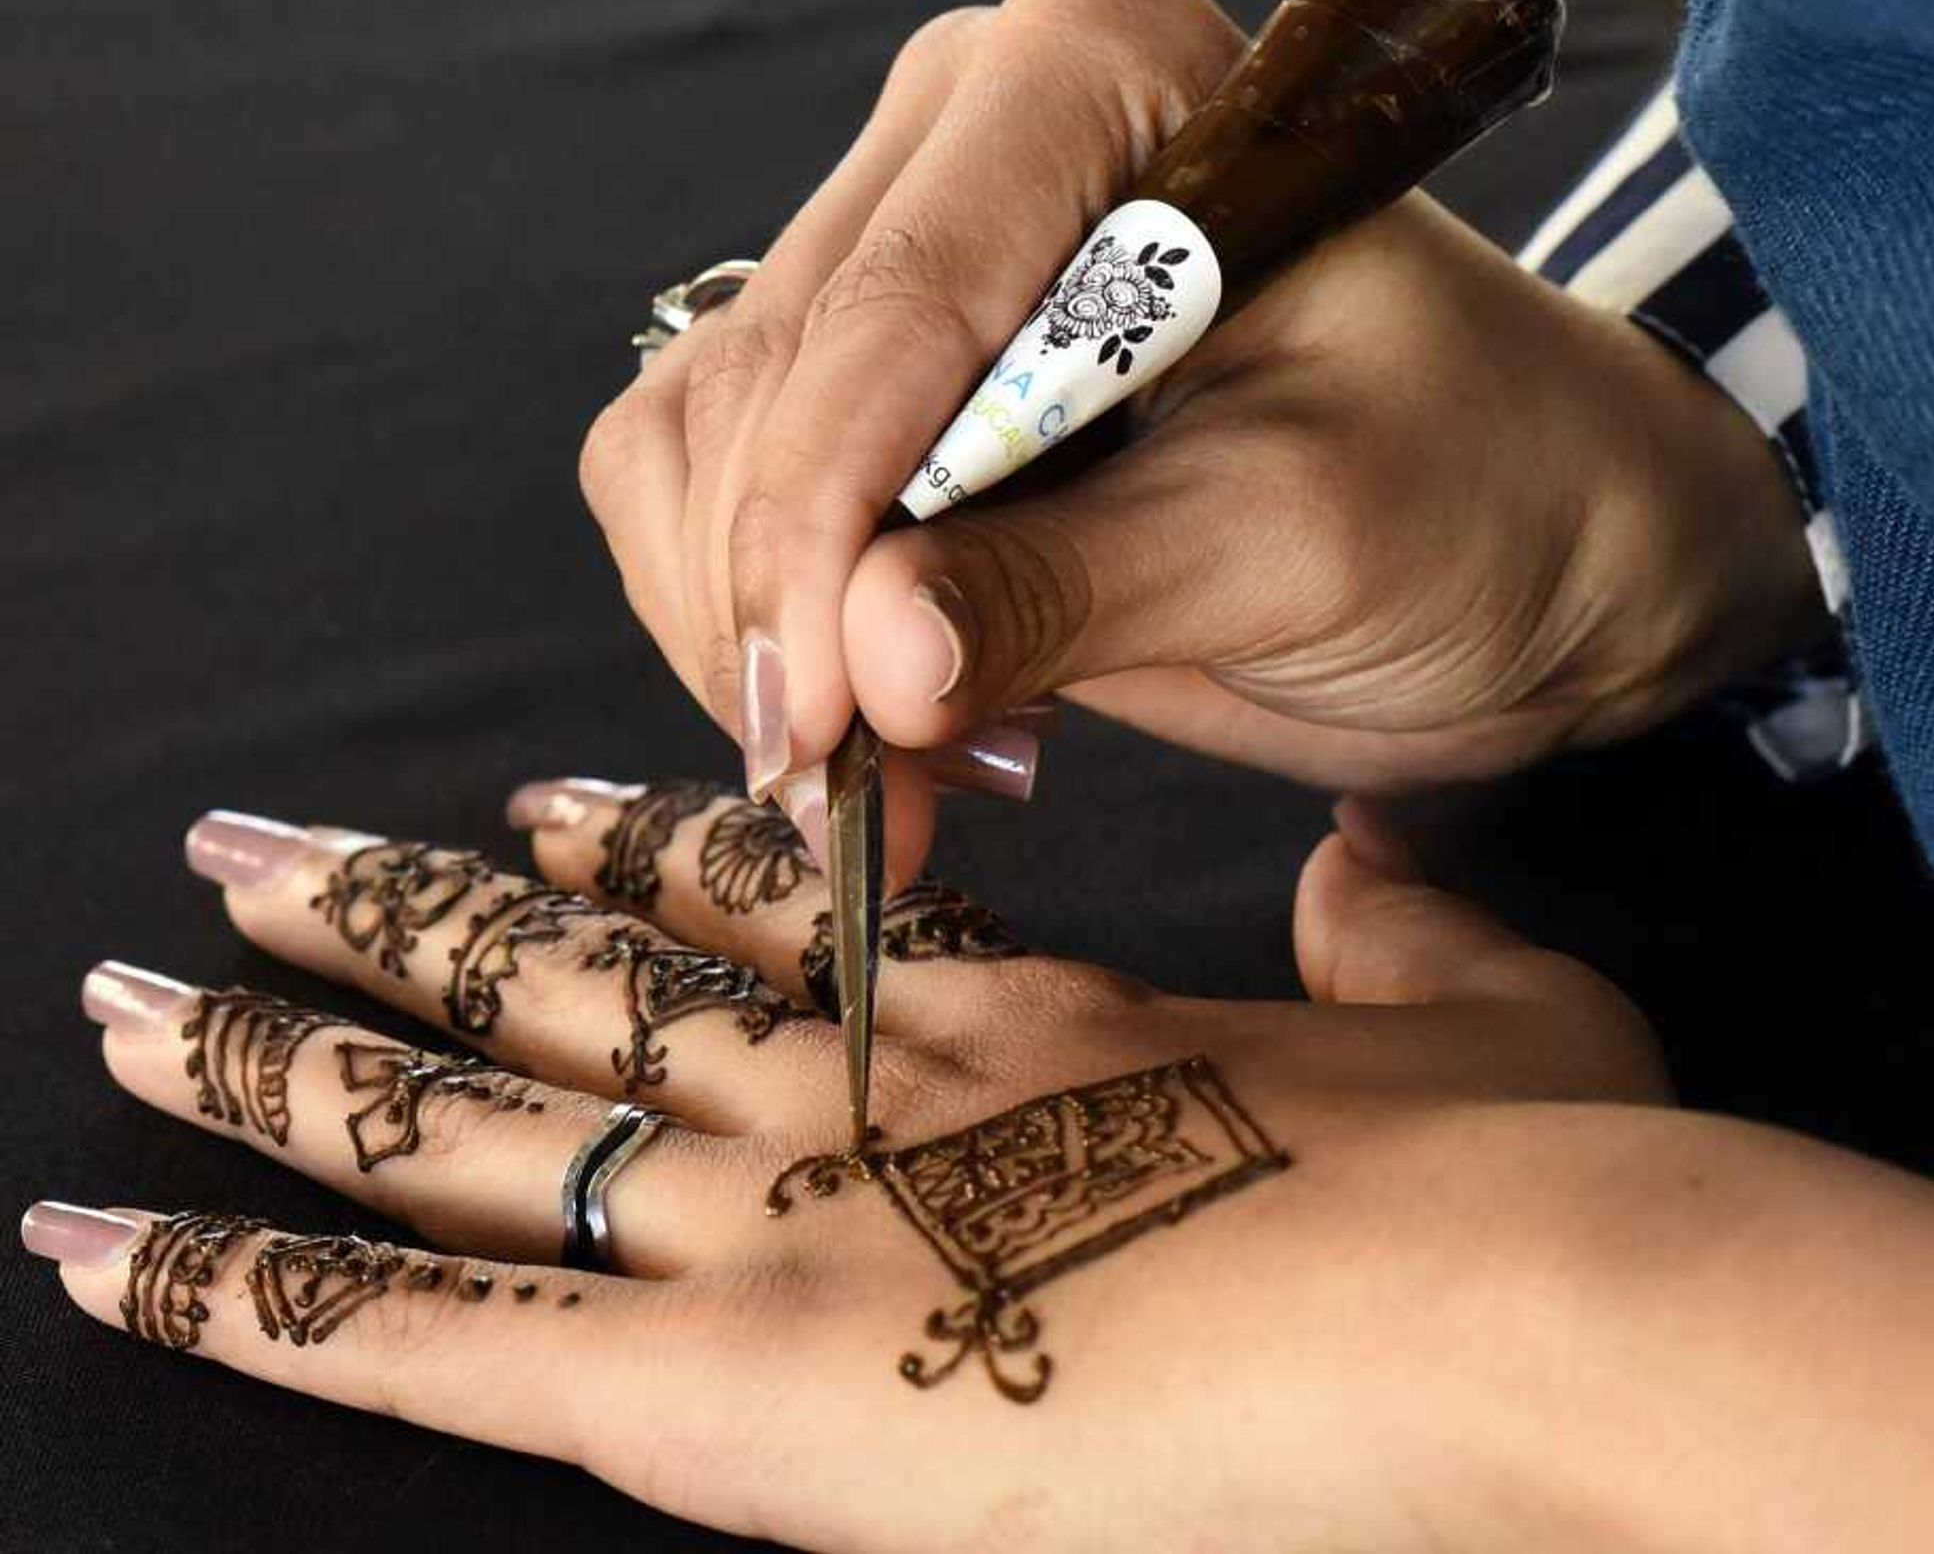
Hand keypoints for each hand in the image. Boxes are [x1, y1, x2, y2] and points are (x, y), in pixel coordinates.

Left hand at [29, 781, 1664, 1552]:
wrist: (1531, 1285)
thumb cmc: (1535, 1171)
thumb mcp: (1488, 1007)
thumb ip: (1393, 930)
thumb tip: (1367, 858)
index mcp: (1023, 1011)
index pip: (780, 896)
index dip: (643, 844)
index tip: (534, 800)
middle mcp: (869, 1084)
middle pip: (573, 980)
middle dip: (399, 914)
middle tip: (241, 840)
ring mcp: (788, 1222)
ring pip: (471, 1120)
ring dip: (286, 1054)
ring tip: (126, 985)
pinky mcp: (742, 1389)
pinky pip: (451, 1345)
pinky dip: (273, 1302)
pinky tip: (113, 1253)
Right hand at [578, 0, 1823, 810]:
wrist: (1538, 527)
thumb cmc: (1481, 490)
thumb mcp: (1302, 540)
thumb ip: (1073, 586)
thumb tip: (864, 661)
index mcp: (1097, 65)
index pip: (889, 307)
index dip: (817, 532)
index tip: (821, 733)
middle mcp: (970, 119)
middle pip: (765, 376)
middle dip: (785, 609)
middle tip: (873, 799)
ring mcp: (907, 233)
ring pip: (700, 437)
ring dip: (756, 632)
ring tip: (906, 773)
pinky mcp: (877, 364)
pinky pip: (716, 486)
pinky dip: (764, 628)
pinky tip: (894, 718)